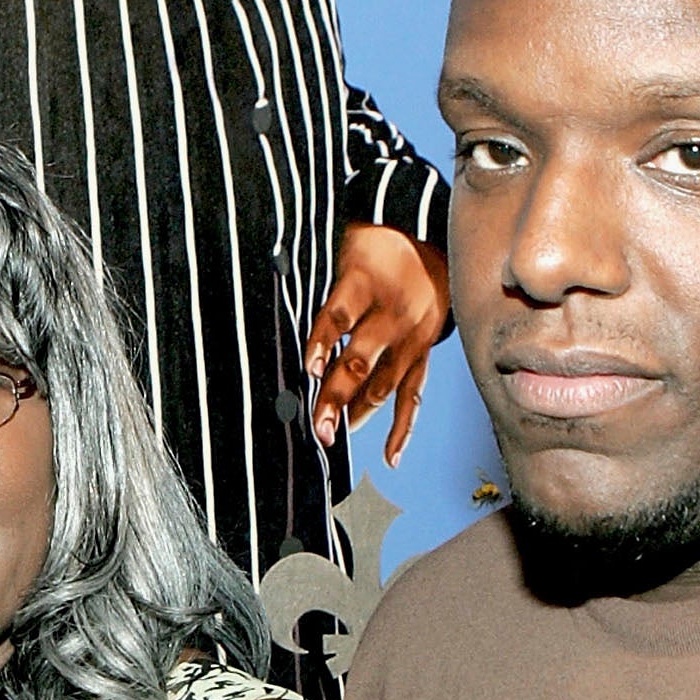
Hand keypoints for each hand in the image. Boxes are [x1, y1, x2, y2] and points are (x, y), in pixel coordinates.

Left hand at [303, 227, 448, 467]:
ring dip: (356, 414)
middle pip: (361, 360)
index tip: (310, 369)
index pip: (339, 315)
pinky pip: (414, 395)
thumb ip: (315, 274)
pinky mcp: (423, 355)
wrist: (432, 243)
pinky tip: (390, 456)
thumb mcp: (343, 244)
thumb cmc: (372, 246)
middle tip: (316, 426)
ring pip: (384, 385)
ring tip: (330, 437)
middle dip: (336, 396)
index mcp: (366, 281)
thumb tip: (266, 290)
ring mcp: (411, 338)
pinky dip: (403, 428)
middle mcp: (393, 313)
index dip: (323, 342)